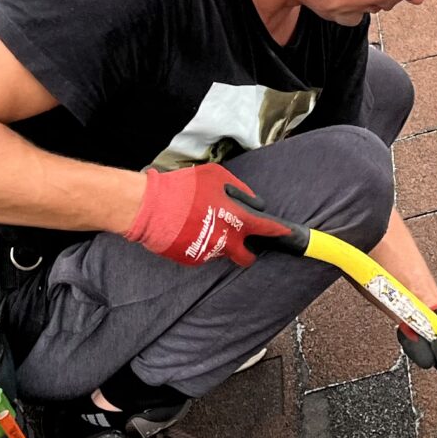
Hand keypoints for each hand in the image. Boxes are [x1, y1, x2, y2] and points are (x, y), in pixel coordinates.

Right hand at [125, 163, 288, 265]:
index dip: (279, 233)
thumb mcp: (216, 177)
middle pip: (246, 257)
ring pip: (221, 252)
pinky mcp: (192, 260)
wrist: (149, 207)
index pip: (266, 229)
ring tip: (199, 224)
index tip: (286, 234)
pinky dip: (200, 244)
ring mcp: (209, 252)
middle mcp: (226, 240)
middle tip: (241, 241)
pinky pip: (203, 254)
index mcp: (236, 219)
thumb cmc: (183, 188)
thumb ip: (239, 190)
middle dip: (247, 252)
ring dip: (218, 242)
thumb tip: (252, 201)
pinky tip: (188, 230)